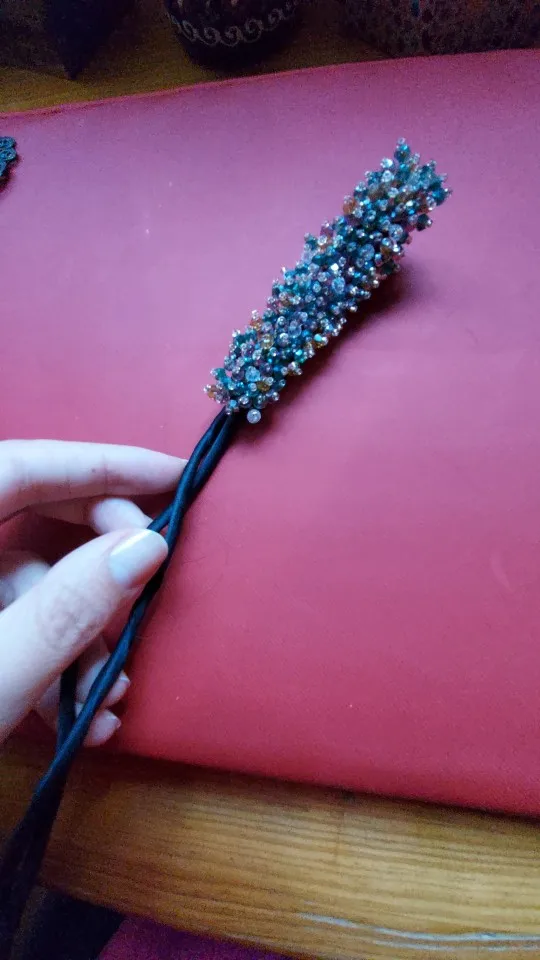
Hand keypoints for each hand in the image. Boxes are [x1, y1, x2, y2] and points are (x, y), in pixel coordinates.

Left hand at [0, 440, 184, 746]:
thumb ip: (68, 609)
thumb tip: (147, 547)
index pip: (22, 466)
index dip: (103, 463)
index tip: (174, 474)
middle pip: (29, 517)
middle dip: (98, 559)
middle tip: (150, 584)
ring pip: (23, 584)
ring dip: (78, 636)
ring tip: (109, 698)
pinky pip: (6, 625)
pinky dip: (46, 661)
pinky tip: (79, 716)